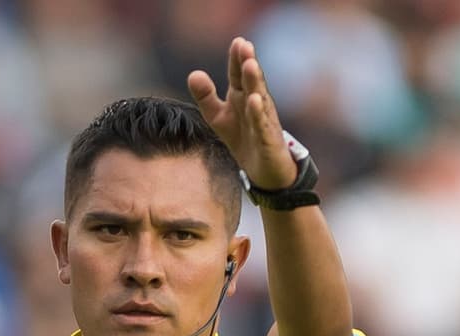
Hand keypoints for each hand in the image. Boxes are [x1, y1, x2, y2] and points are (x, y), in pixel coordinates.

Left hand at [188, 37, 295, 188]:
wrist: (263, 170)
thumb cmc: (241, 138)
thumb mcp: (218, 117)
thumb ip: (206, 96)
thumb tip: (193, 74)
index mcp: (242, 96)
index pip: (238, 74)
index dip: (236, 59)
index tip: (237, 42)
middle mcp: (254, 103)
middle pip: (250, 81)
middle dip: (247, 63)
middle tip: (244, 45)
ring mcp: (263, 120)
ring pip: (258, 98)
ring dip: (254, 82)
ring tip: (251, 65)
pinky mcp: (266, 139)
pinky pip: (262, 124)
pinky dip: (258, 113)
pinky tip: (255, 101)